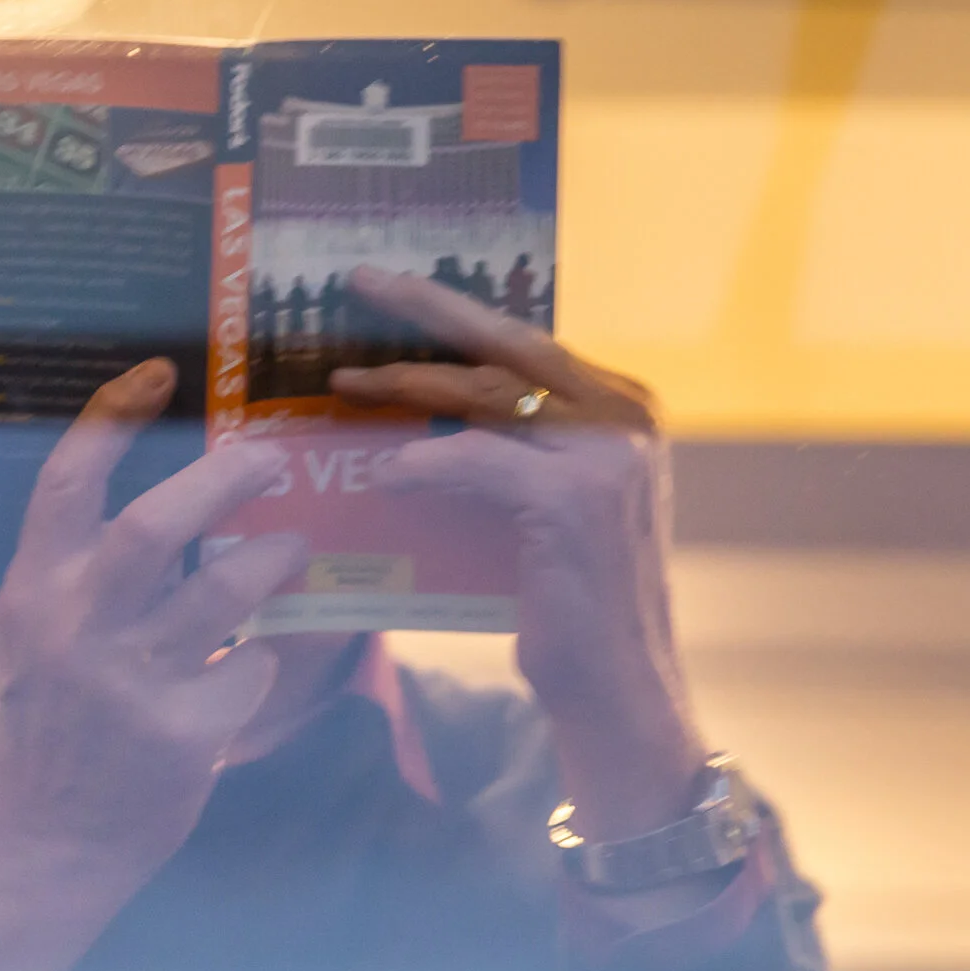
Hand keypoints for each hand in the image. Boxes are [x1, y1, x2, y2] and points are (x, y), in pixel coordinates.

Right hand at [0, 358, 307, 970]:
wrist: (41, 847)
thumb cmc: (42, 728)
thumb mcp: (28, 638)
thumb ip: (75, 573)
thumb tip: (162, 498)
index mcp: (31, 593)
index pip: (64, 481)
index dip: (113, 417)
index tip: (160, 371)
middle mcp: (74, 631)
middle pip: (156, 526)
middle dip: (226, 478)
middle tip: (272, 459)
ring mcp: (130, 687)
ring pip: (226, 592)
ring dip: (273, 560)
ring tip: (292, 549)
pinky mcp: (184, 739)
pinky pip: (250, 669)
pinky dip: (259, 662)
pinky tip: (244, 671)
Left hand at [330, 266, 707, 840]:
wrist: (617, 689)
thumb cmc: (572, 604)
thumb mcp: (547, 505)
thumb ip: (513, 448)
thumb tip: (423, 414)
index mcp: (625, 408)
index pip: (526, 341)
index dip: (456, 312)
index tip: (394, 289)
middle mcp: (627, 417)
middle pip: (505, 343)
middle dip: (425, 308)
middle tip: (358, 281)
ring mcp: (608, 455)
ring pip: (483, 396)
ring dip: (403, 385)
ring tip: (342, 385)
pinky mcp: (575, 500)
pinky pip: (475, 461)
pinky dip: (422, 463)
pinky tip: (381, 473)